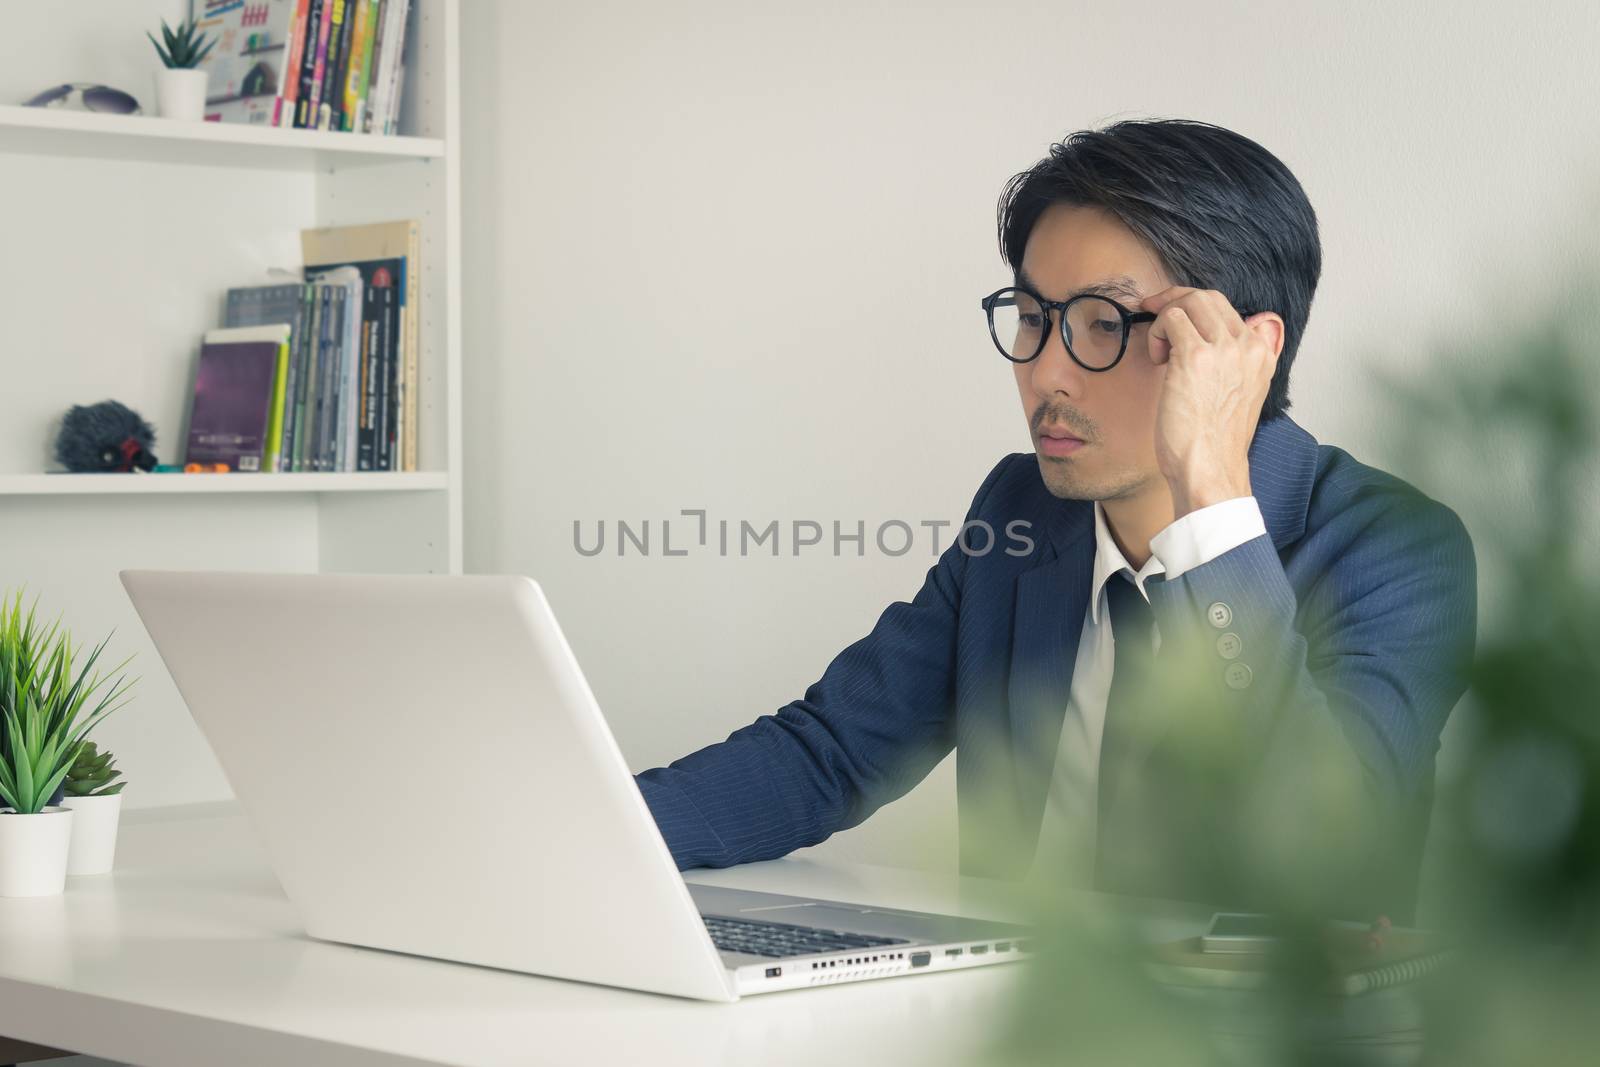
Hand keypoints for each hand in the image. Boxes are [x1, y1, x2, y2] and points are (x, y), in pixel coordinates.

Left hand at [1140, 287, 1281, 518]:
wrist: (1210, 469)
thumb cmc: (1215, 441)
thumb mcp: (1243, 395)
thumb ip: (1245, 361)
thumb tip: (1253, 327)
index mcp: (1262, 354)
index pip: (1229, 309)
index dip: (1197, 308)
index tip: (1177, 318)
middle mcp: (1248, 346)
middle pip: (1208, 297)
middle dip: (1176, 301)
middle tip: (1155, 313)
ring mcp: (1223, 349)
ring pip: (1189, 302)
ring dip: (1165, 318)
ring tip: (1160, 350)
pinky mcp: (1195, 356)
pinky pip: (1172, 318)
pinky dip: (1158, 331)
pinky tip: (1158, 359)